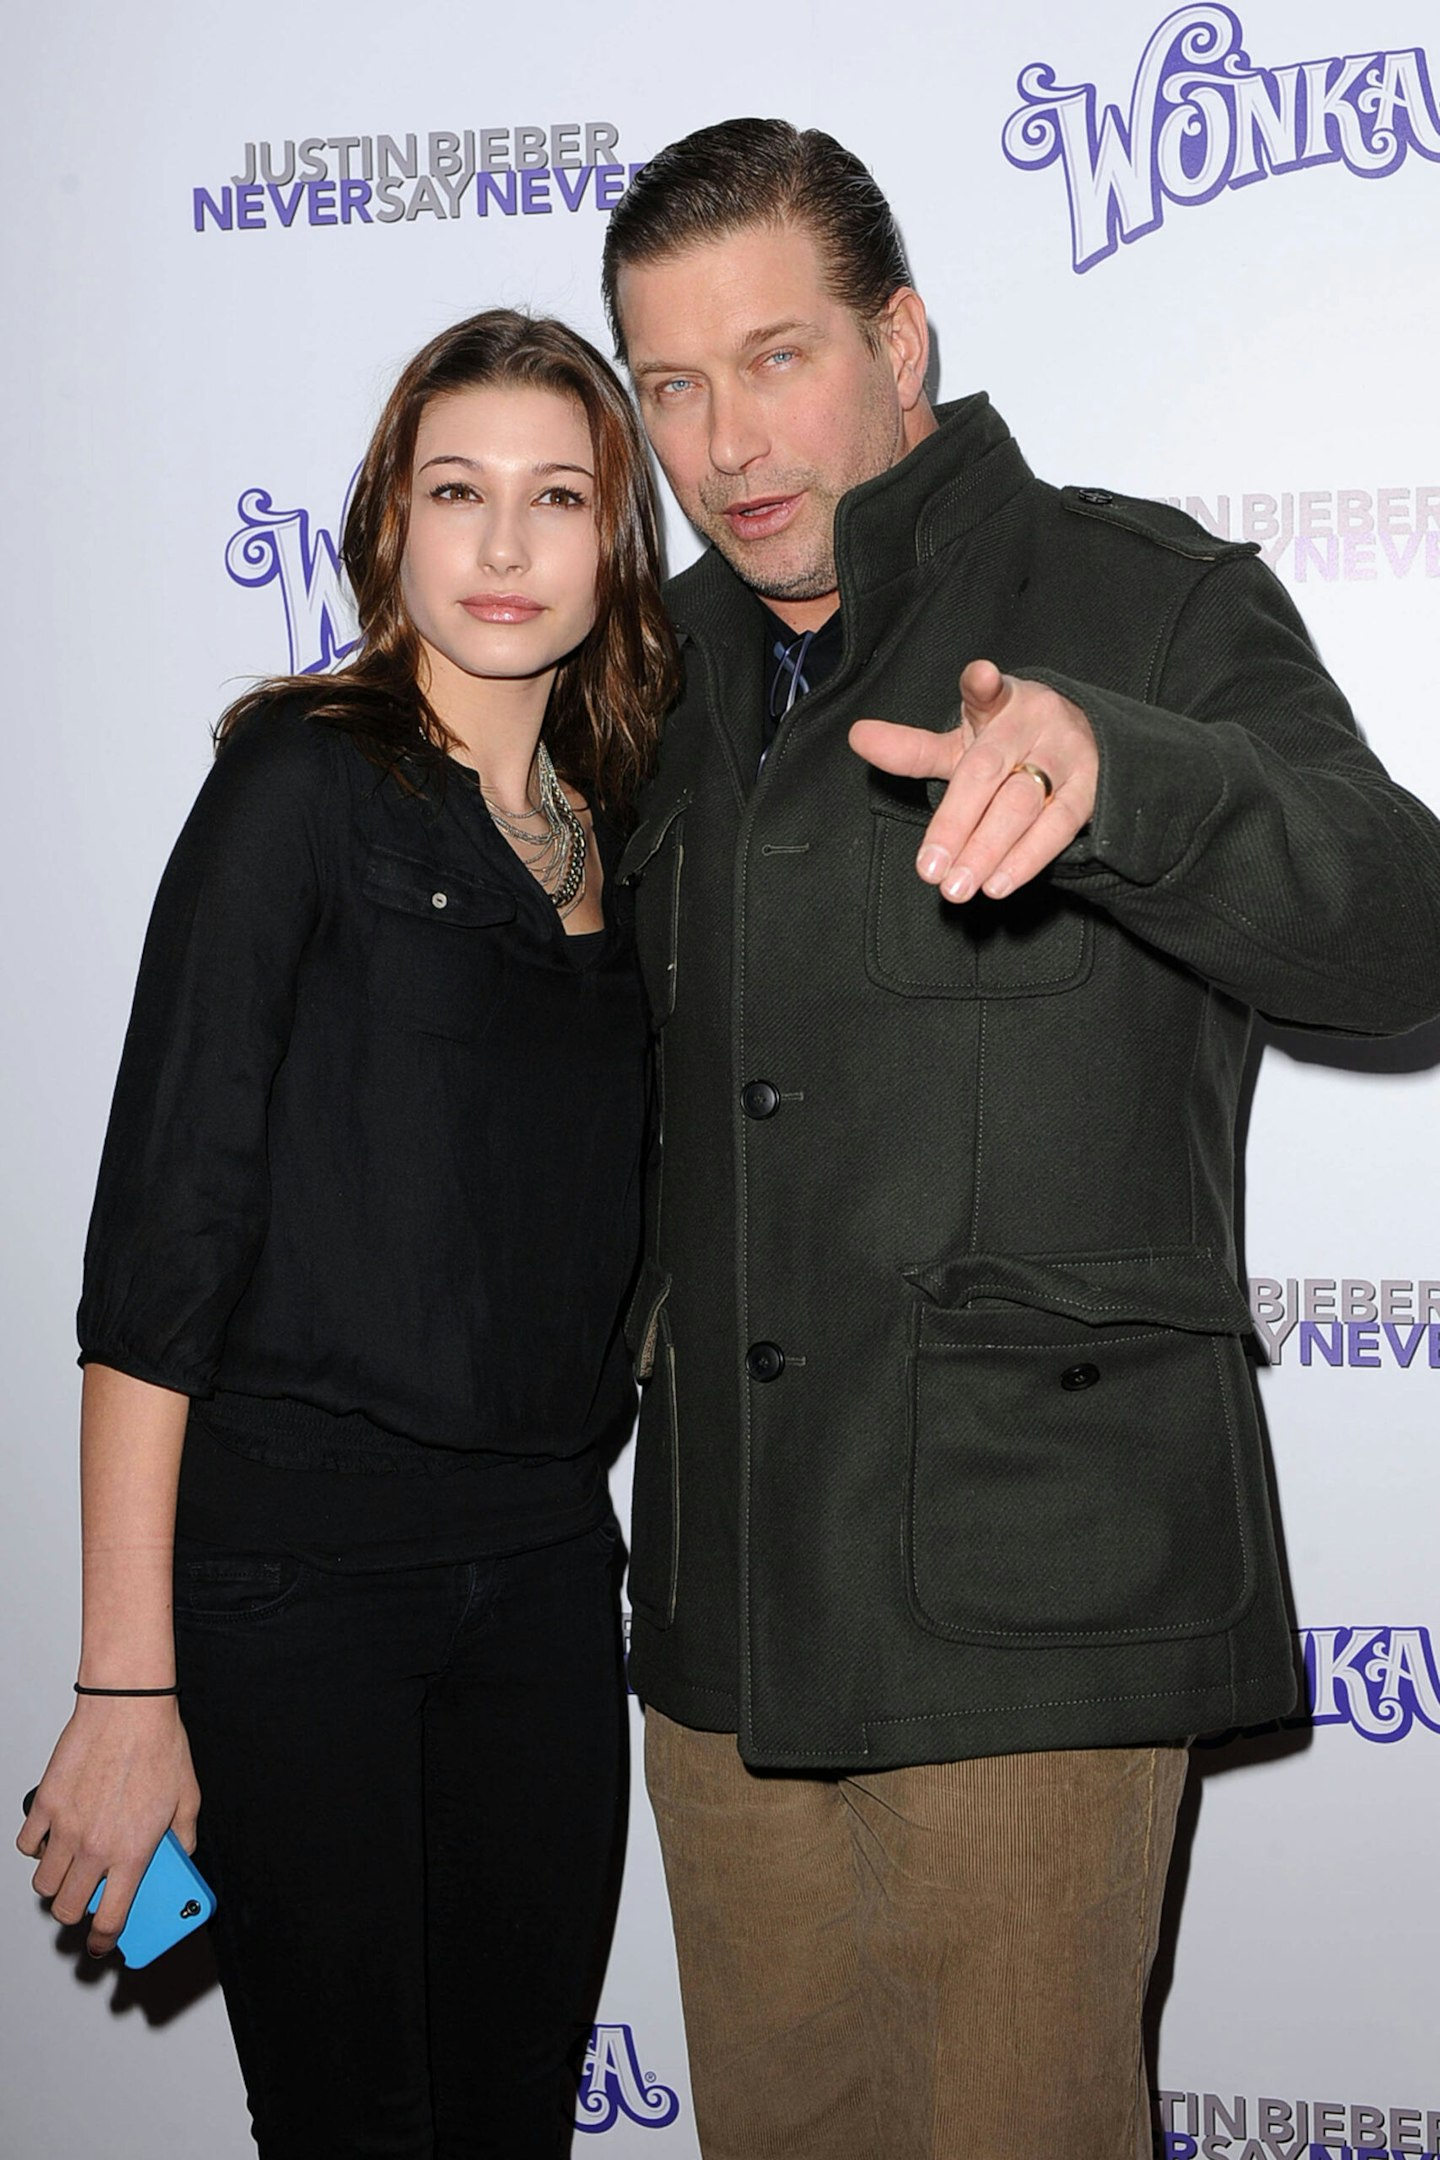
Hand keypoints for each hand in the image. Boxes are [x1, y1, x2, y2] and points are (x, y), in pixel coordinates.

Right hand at [17, 1697, 199, 1958]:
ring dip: (55, 1882)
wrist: (128, 1707)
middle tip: (86, 1899)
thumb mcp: (188, 1798)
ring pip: (44, 1883)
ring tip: (71, 1867)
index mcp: (133, 1852)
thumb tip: (179, 1855)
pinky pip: (28, 1844)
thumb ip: (183, 1837)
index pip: (111, 1919)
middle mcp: (96, 1847)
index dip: (104, 1940)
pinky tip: (53, 1836)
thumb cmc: (159, 1745)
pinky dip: (36, 1847)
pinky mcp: (46, 1804)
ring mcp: (67, 1828)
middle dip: (75, 1913)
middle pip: (67, 1909)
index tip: (101, 1944)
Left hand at [849, 659, 1097, 899]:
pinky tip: (997, 884)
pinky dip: (1026, 859)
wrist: (1088, 744)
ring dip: (986, 850)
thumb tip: (857, 737)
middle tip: (929, 869)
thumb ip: (913, 749)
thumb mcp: (964, 743)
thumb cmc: (1010, 746)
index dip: (982, 684)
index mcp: (999, 703)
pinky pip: (1057, 828)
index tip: (981, 676)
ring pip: (1021, 805)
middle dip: (955, 823)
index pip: (986, 691)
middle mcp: (1035, 722)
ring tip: (956, 886)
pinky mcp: (1090, 790)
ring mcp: (1067, 755)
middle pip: (988, 772)